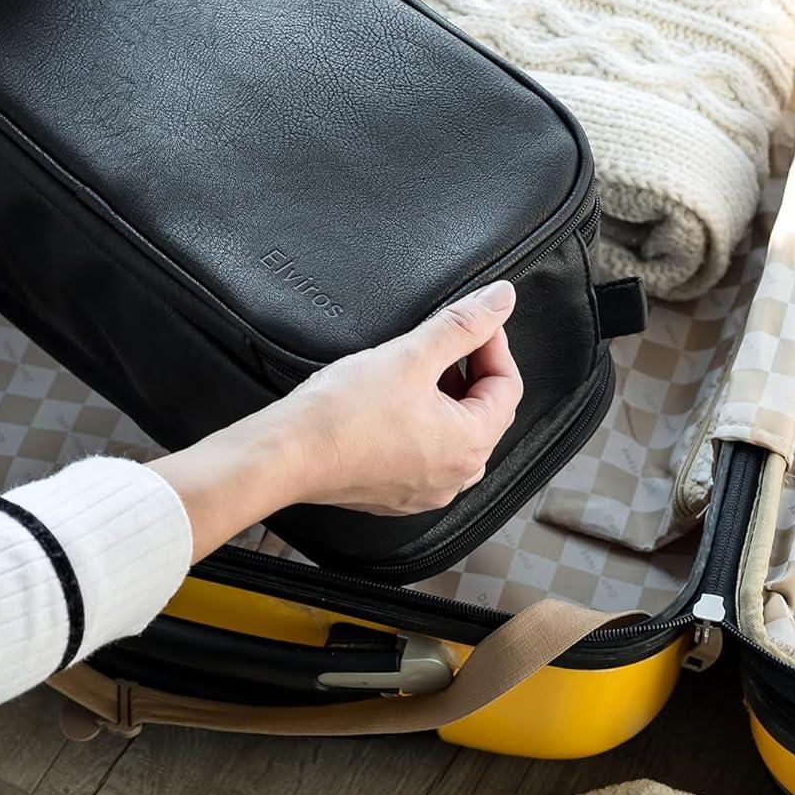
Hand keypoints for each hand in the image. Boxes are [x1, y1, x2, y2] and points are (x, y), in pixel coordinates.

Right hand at [270, 279, 522, 513]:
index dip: (494, 343)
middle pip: (486, 412)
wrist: (286, 453)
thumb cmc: (341, 414)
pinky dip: (421, 427)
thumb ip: (462, 324)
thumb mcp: (411, 354)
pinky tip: (394, 405)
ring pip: (455, 435)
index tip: (474, 321)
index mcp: (470, 445)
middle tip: (444, 342)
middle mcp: (456, 477)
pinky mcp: (396, 494)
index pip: (508, 386)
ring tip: (417, 371)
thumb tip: (499, 300)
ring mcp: (426, 491)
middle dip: (471, 372)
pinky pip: (426, 455)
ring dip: (447, 400)